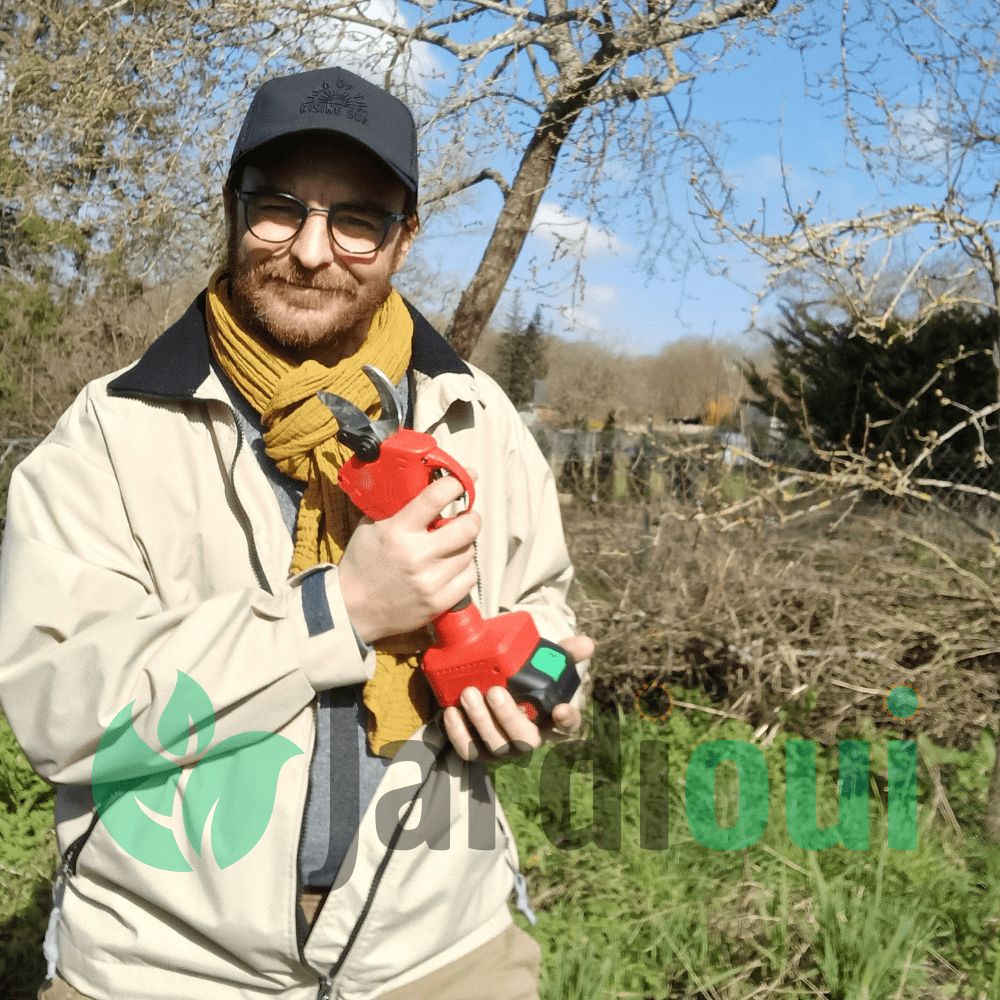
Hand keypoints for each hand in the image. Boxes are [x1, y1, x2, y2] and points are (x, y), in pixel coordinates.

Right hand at [339, 471, 480, 643]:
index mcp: (397, 531)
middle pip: (467, 527)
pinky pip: (469, 577)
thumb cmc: (363, 564)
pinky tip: (451, 566)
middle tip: (466, 517)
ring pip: (470, 552)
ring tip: (451, 545)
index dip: (457, 482)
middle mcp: (416, 555)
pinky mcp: (437, 602)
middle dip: (471, 518)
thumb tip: (427, 486)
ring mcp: (429, 581)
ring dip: (464, 545)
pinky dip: (464, 568)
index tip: (466, 478)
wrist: (351, 609)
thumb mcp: (372, 526)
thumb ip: (398, 508)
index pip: (436, 497)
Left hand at [443, 634, 593, 760]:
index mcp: (548, 719)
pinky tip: (452, 712)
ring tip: (468, 693)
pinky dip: (458, 733)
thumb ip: (563, 654)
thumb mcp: (541, 665)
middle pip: (524, 740)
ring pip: (494, 746)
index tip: (562, 709)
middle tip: (494, 691)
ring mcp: (502, 748)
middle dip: (508, 717)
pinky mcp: (477, 751)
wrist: (486, 690)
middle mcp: (527, 738)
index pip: (567, 726)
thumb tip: (587, 643)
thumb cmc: (520, 681)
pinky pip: (468, 750)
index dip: (567, 721)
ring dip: (480, 720)